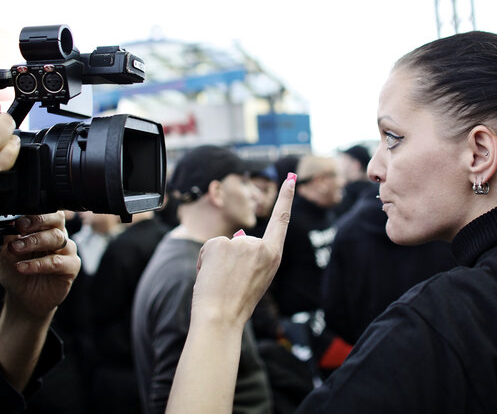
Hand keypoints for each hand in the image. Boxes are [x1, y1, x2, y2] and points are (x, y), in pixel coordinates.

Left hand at [0, 211, 79, 319]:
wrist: (22, 296)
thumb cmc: (17, 271)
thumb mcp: (5, 252)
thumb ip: (7, 237)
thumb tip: (6, 222)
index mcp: (44, 227)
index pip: (46, 211)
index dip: (33, 213)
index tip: (17, 221)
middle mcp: (58, 235)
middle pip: (56, 219)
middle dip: (37, 222)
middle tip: (20, 228)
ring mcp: (67, 250)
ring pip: (57, 238)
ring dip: (34, 242)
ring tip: (16, 250)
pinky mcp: (71, 267)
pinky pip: (57, 262)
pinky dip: (38, 264)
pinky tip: (23, 267)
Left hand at [192, 173, 296, 327]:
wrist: (220, 318)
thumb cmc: (237, 304)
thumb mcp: (257, 278)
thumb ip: (252, 256)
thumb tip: (236, 238)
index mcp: (273, 256)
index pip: (281, 220)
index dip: (286, 198)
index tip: (290, 178)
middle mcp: (259, 246)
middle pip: (242, 242)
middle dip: (231, 259)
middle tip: (230, 283)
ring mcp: (240, 243)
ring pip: (224, 245)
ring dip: (218, 261)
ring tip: (221, 283)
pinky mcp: (219, 243)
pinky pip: (209, 247)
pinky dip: (206, 261)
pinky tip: (210, 276)